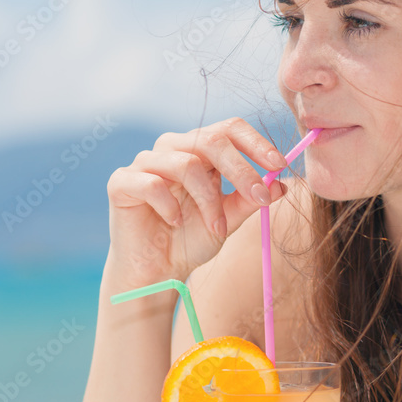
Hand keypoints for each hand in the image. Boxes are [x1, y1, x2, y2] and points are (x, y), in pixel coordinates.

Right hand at [106, 117, 288, 284]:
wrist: (157, 272)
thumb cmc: (191, 240)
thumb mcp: (228, 219)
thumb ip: (250, 200)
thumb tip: (280, 185)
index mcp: (200, 150)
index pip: (229, 129)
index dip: (256, 143)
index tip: (279, 165)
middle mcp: (173, 149)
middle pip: (211, 139)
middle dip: (240, 169)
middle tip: (257, 197)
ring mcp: (145, 163)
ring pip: (186, 164)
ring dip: (208, 201)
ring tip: (215, 228)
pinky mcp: (122, 182)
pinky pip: (152, 184)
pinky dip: (170, 207)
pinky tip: (175, 223)